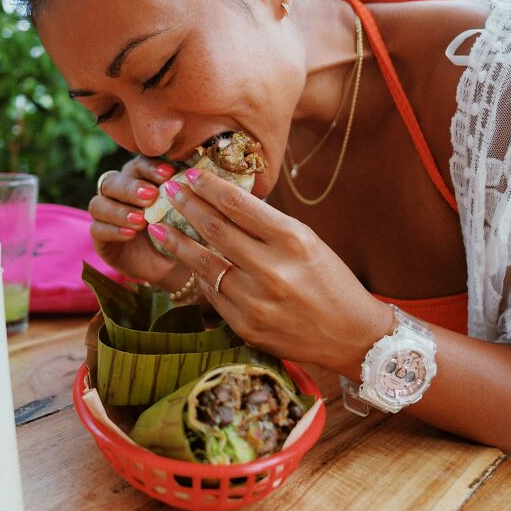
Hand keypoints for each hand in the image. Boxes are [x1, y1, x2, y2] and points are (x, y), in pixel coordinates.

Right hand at [89, 157, 192, 290]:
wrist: (173, 264)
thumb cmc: (180, 230)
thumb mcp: (185, 211)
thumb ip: (185, 193)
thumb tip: (198, 174)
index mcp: (139, 179)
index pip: (138, 164)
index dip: (150, 167)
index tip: (169, 173)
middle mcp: (117, 193)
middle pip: (113, 181)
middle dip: (132, 188)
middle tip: (151, 196)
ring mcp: (105, 215)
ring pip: (99, 204)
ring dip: (120, 210)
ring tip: (141, 220)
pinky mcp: (100, 238)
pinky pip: (97, 229)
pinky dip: (113, 230)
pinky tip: (131, 234)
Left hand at [146, 168, 390, 372]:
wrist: (352, 335)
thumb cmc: (331, 280)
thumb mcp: (307, 241)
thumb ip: (267, 225)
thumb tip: (224, 202)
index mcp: (293, 239)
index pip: (238, 204)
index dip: (209, 186)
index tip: (191, 175)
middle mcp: (272, 268)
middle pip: (215, 229)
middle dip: (187, 205)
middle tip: (169, 191)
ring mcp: (256, 301)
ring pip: (204, 263)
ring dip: (177, 241)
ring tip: (158, 225)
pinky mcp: (246, 326)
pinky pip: (212, 293)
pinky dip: (198, 274)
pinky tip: (187, 260)